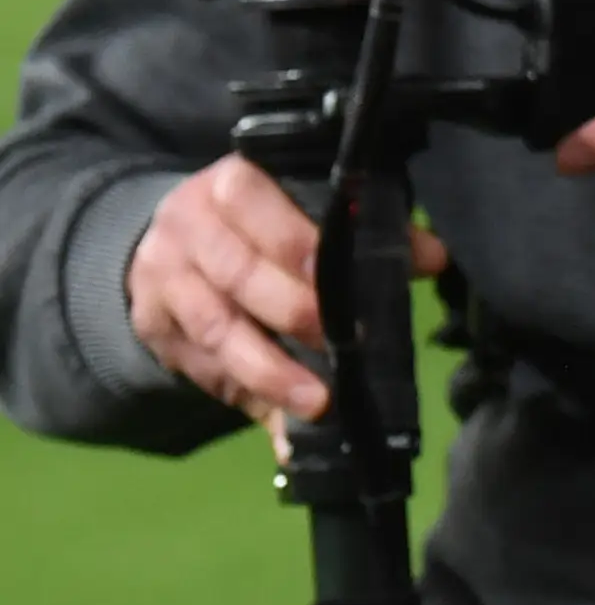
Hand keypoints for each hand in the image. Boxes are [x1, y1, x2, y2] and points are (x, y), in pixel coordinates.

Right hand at [127, 152, 446, 428]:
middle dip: (293, 312)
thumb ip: (367, 226)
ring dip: (270, 371)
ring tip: (317, 402)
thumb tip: (432, 257)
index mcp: (227, 184)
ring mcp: (162, 279)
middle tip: (344, 343)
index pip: (252, 200)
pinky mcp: (153, 328)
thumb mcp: (303, 204)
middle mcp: (185, 228)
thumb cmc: (262, 217)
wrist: (172, 239)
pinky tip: (282, 420)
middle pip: (237, 273)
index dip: (293, 240)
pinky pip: (201, 368)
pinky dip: (247, 396)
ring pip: (215, 329)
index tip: (333, 275)